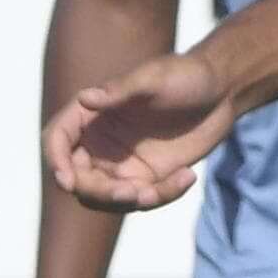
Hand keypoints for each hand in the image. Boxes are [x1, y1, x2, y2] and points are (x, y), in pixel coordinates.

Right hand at [47, 51, 231, 208]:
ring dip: (130, 201)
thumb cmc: (185, 75)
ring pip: (107, 198)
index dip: (55, 161)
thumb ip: (119, 92)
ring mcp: (121, 163)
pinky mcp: (146, 178)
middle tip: (134, 191)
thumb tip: (85, 98)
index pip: (57, 140)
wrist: (222, 91)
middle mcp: (99, 142)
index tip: (67, 180)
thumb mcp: (153, 79)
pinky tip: (187, 176)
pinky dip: (163, 196)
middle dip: (101, 192)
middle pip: (78, 179)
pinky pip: (142, 200)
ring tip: (159, 189)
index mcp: (91, 114)